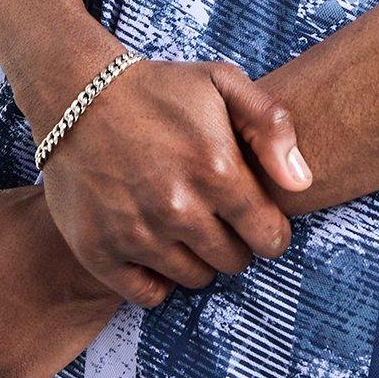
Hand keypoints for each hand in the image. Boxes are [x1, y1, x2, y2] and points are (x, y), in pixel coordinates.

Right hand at [39, 55, 312, 306]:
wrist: (78, 94)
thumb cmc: (158, 89)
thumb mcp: (223, 83)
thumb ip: (272, 126)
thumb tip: (301, 184)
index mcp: (217, 169)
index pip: (270, 237)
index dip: (270, 230)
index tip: (255, 218)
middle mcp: (178, 208)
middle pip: (234, 262)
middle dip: (234, 243)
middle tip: (216, 217)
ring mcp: (136, 233)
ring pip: (194, 279)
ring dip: (197, 259)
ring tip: (183, 225)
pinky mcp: (100, 251)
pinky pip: (149, 294)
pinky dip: (157, 279)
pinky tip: (155, 246)